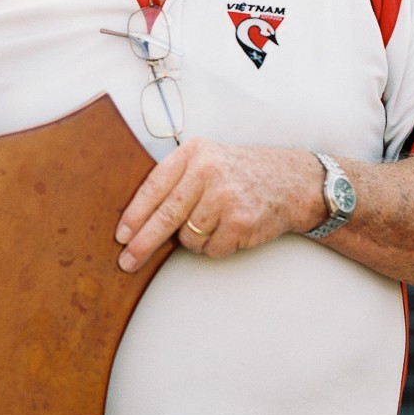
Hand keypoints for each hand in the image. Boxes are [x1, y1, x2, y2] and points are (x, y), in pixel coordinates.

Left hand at [115, 138, 322, 269]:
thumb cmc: (242, 173)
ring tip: (213, 222)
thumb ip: (178, 178)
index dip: (135, 214)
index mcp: (193, 154)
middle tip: (127, 260)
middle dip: (143, 243)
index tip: (121, 234)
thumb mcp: (207, 159)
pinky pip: (212, 248)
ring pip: (189, 237)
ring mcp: (225, 197)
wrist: (292, 180)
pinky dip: (216, 246)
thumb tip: (138, 218)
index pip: (154, 187)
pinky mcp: (240, 221)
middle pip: (166, 216)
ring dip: (194, 239)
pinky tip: (230, 230)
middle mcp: (208, 172)